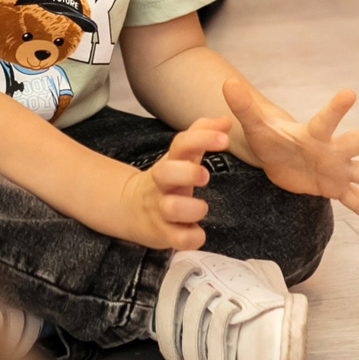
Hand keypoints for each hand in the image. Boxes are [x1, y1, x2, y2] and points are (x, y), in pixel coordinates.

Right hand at [110, 116, 228, 250]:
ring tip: (202, 208)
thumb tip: (226, 120)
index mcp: (170, 162)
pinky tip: (198, 232)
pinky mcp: (163, 234)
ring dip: (192, 208)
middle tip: (205, 175)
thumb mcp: (181, 155)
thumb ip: (202, 134)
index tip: (225, 139)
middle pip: (164, 172)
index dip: (202, 138)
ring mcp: (160, 209)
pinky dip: (191, 238)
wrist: (132, 208)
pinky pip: (177, 239)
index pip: (180, 143)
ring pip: (170, 208)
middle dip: (186, 172)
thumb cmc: (168, 178)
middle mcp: (162, 184)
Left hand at [220, 77, 358, 230]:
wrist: (275, 154)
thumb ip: (243, 106)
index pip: (325, 119)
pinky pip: (355, 203)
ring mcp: (337, 169)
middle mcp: (332, 149)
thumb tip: (226, 83)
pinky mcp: (334, 188)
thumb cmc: (269, 136)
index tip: (350, 93)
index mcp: (313, 133)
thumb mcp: (255, 125)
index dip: (336, 108)